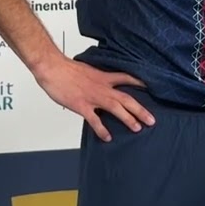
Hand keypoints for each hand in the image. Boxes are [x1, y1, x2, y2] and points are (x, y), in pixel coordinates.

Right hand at [34, 56, 155, 141]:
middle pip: (126, 98)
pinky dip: (102, 130)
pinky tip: (107, 137)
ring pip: (116, 108)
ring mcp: (93, 97)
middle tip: (152, 120)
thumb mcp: (87, 69)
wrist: (53, 68)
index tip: (150, 89)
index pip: (126, 78)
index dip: (139, 83)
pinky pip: (95, 120)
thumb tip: (100, 83)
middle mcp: (102, 87)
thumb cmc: (66, 68)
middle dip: (140, 110)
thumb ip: (96, 78)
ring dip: (128, 119)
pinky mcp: (82, 106)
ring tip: (138, 128)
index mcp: (103, 77)